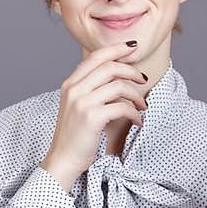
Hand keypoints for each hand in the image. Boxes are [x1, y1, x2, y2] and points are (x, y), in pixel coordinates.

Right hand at [41, 40, 149, 191]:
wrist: (63, 160)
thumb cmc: (74, 136)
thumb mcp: (76, 106)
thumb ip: (89, 89)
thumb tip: (116, 76)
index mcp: (70, 84)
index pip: (95, 57)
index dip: (116, 49)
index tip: (132, 47)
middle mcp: (74, 89)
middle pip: (110, 67)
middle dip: (131, 70)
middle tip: (143, 79)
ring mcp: (82, 103)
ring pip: (118, 86)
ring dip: (136, 94)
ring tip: (142, 106)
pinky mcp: (92, 117)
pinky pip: (122, 107)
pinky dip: (135, 113)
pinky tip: (137, 121)